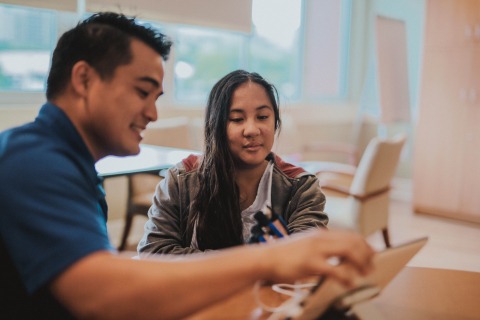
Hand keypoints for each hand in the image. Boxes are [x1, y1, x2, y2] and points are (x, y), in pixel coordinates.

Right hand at [259, 229, 374, 285]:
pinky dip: (346, 277)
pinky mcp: (310, 263)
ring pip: (348, 251)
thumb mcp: (306, 244)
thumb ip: (321, 246)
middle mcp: (320, 238)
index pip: (350, 235)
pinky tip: (350, 283)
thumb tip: (337, 252)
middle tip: (370, 267)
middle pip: (352, 241)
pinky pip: (335, 269)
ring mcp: (316, 249)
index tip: (372, 254)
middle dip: (366, 255)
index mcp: (321, 234)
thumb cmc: (285, 255)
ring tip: (364, 274)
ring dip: (360, 263)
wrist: (266, 258)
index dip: (364, 244)